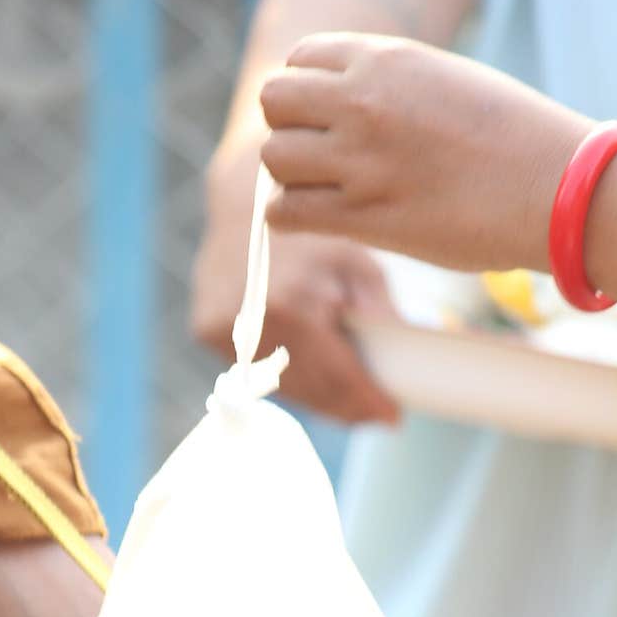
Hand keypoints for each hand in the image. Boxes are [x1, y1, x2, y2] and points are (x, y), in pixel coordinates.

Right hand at [192, 147, 398, 422]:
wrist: (246, 197)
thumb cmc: (314, 228)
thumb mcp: (357, 262)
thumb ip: (379, 314)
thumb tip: (410, 365)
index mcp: (294, 307)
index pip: (337, 378)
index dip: (368, 404)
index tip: (394, 419)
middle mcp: (253, 324)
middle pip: (311, 392)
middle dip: (348, 408)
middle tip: (376, 414)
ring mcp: (225, 330)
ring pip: (282, 388)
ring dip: (318, 398)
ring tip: (349, 398)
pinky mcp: (207, 331)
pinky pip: (254, 371)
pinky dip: (285, 376)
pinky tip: (310, 371)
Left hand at [261, 34, 590, 273]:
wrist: (547, 186)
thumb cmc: (507, 139)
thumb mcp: (442, 81)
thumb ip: (388, 88)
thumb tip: (347, 111)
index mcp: (384, 58)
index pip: (300, 59)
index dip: (306, 92)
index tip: (327, 118)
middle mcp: (363, 101)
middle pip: (275, 102)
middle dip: (290, 128)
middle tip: (321, 156)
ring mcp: (358, 159)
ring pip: (274, 158)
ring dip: (291, 176)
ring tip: (326, 190)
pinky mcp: (360, 216)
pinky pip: (283, 211)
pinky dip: (290, 217)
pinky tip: (318, 220)